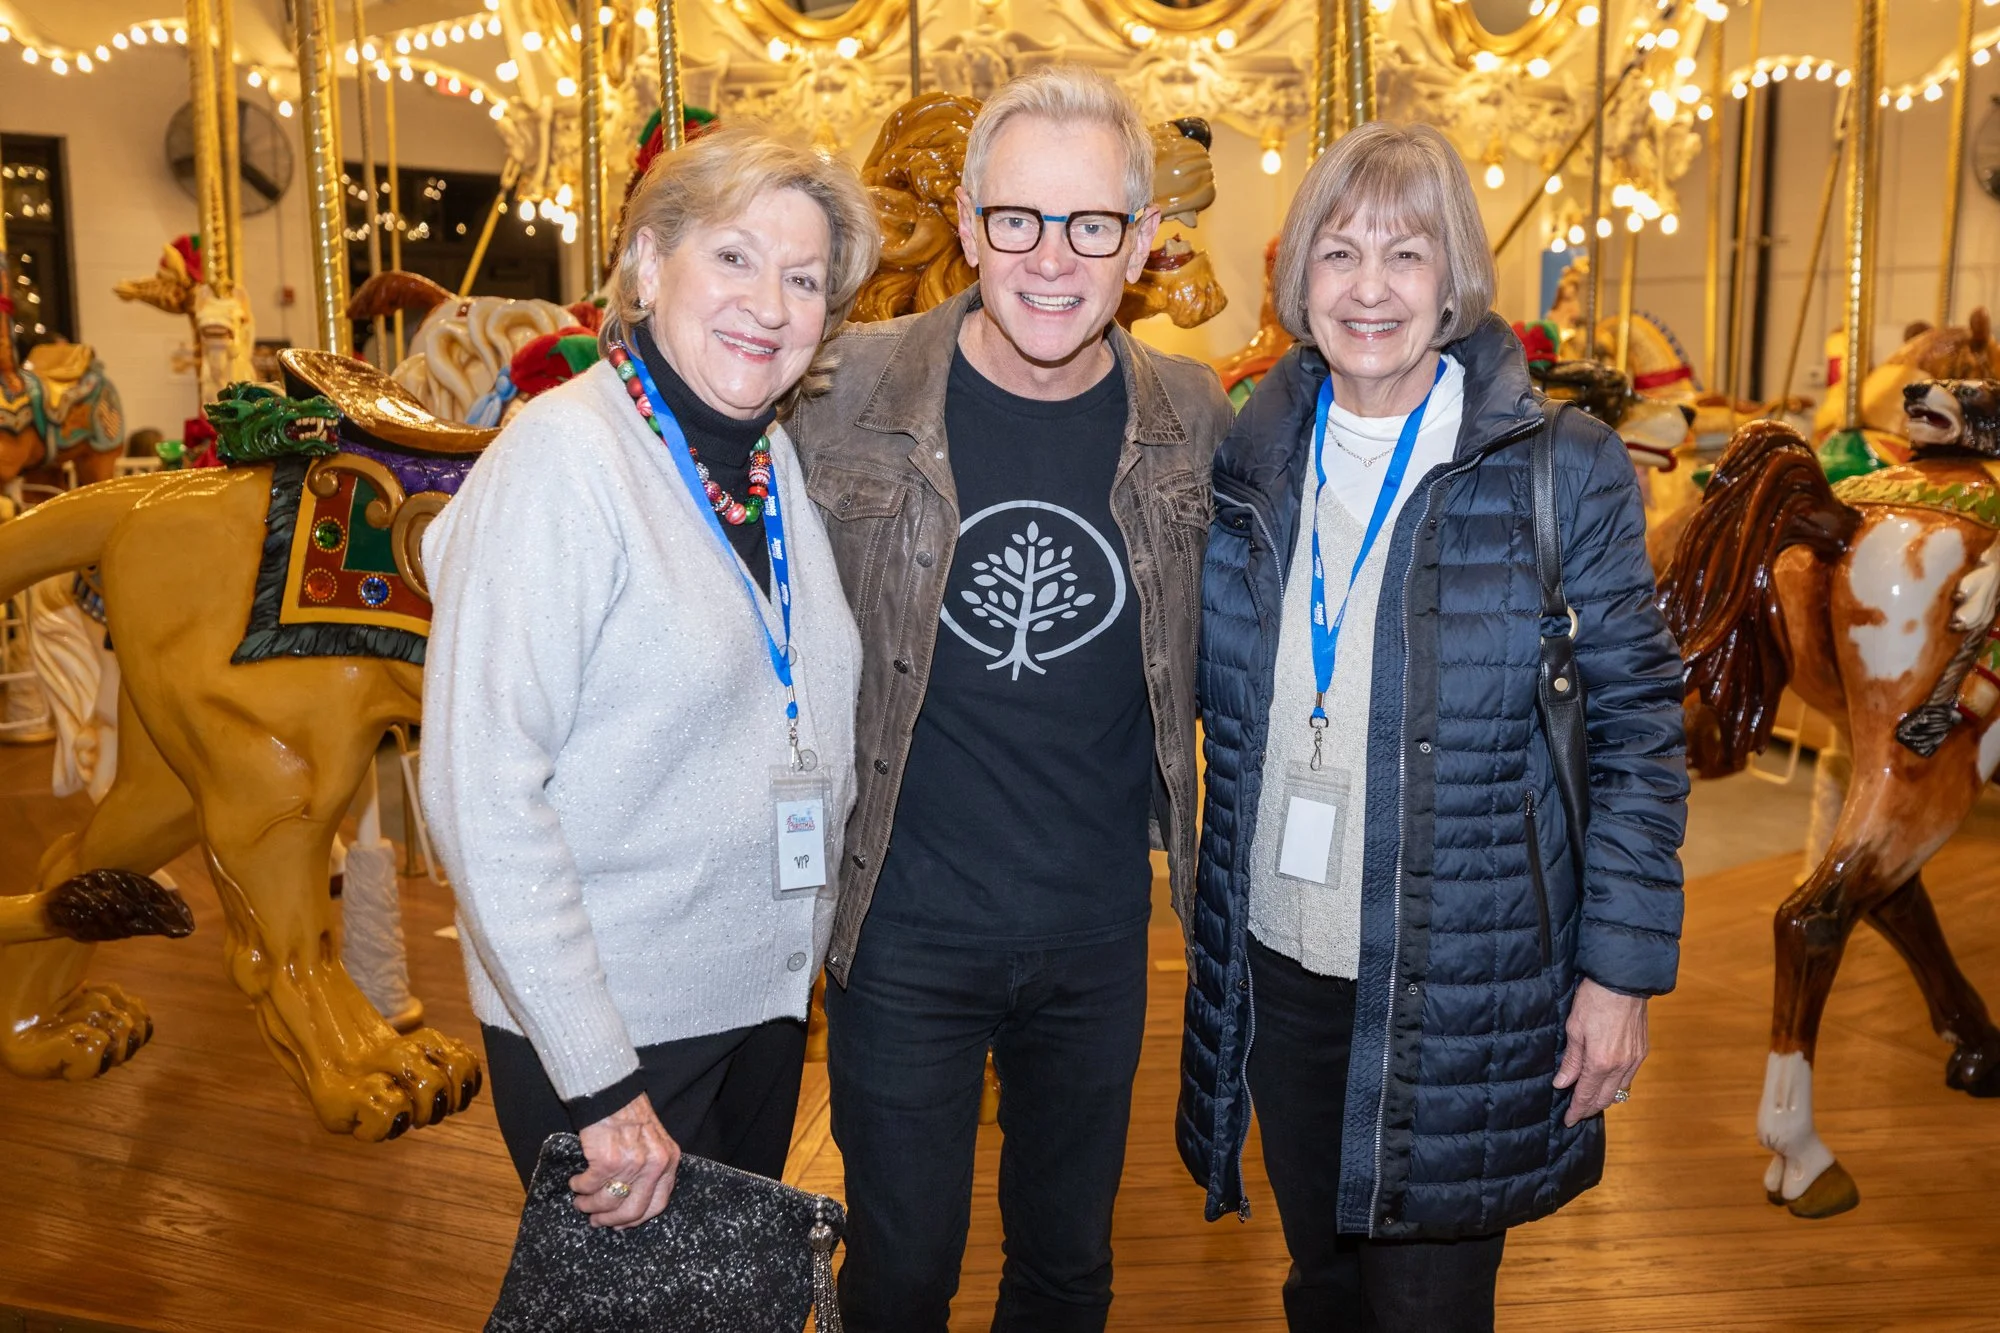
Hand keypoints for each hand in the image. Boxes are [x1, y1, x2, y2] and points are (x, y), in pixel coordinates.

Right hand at [572, 1092, 680, 1228]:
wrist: (611, 1092)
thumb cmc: (630, 1116)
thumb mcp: (654, 1143)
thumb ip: (650, 1170)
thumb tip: (630, 1205)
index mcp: (668, 1162)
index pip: (657, 1204)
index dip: (636, 1219)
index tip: (621, 1224)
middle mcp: (654, 1165)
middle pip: (633, 1210)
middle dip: (610, 1219)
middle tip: (596, 1220)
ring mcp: (632, 1164)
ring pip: (608, 1201)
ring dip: (589, 1205)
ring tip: (581, 1202)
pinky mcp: (607, 1160)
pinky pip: (590, 1185)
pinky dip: (579, 1187)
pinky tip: (576, 1182)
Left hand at [1553, 977, 1647, 1126]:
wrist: (1623, 982)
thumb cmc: (1594, 1000)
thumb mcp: (1574, 1028)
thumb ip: (1571, 1060)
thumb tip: (1562, 1084)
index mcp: (1600, 1062)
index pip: (1587, 1095)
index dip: (1577, 1110)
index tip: (1569, 1120)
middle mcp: (1621, 1066)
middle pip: (1605, 1098)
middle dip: (1590, 1108)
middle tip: (1577, 1114)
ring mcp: (1635, 1060)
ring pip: (1619, 1090)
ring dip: (1605, 1098)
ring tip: (1590, 1100)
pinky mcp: (1642, 1051)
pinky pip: (1629, 1078)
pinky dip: (1617, 1085)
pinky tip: (1607, 1082)